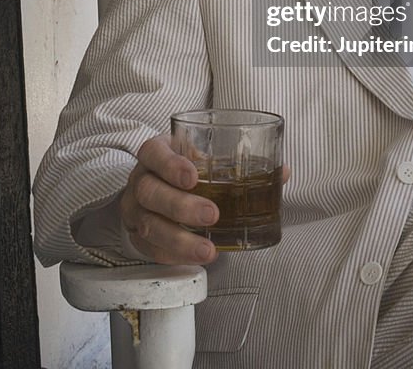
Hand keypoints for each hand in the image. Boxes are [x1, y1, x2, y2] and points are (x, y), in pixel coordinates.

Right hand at [120, 134, 219, 264]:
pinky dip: (174, 256)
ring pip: (148, 225)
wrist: (156, 186)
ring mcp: (134, 209)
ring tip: (207, 248)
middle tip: (211, 214)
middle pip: (149, 192)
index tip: (193, 177)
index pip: (154, 153)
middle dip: (180, 207)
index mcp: (154, 153)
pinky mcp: (136, 235)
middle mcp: (139, 180)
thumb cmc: (182, 167)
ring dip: (180, 241)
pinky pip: (150, 249)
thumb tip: (278, 171)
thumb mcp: (198, 154)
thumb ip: (226, 161)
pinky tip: (194, 257)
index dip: (170, 165)